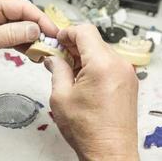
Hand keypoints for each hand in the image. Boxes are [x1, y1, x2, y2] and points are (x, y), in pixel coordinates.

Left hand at [0, 0, 57, 73]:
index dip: (40, 19)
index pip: (22, 7)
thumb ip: (9, 34)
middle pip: (22, 17)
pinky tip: (30, 51)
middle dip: (38, 30)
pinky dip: (21, 45)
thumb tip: (32, 30)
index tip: (52, 32)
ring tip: (42, 51)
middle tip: (50, 44)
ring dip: (31, 39)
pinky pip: (10, 37)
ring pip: (18, 28)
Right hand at [44, 25, 138, 160]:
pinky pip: (107, 63)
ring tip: (67, 71)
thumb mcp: (61, 96)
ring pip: (100, 51)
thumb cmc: (89, 130)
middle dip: (72, 45)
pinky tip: (80, 78)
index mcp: (102, 65)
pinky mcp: (127, 82)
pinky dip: (92, 65)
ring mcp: (126, 73)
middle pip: (92, 40)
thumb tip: (53, 58)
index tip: (56, 40)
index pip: (84, 31)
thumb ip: (56, 70)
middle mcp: (118, 65)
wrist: (110, 152)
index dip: (67, 32)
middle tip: (56, 56)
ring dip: (82, 56)